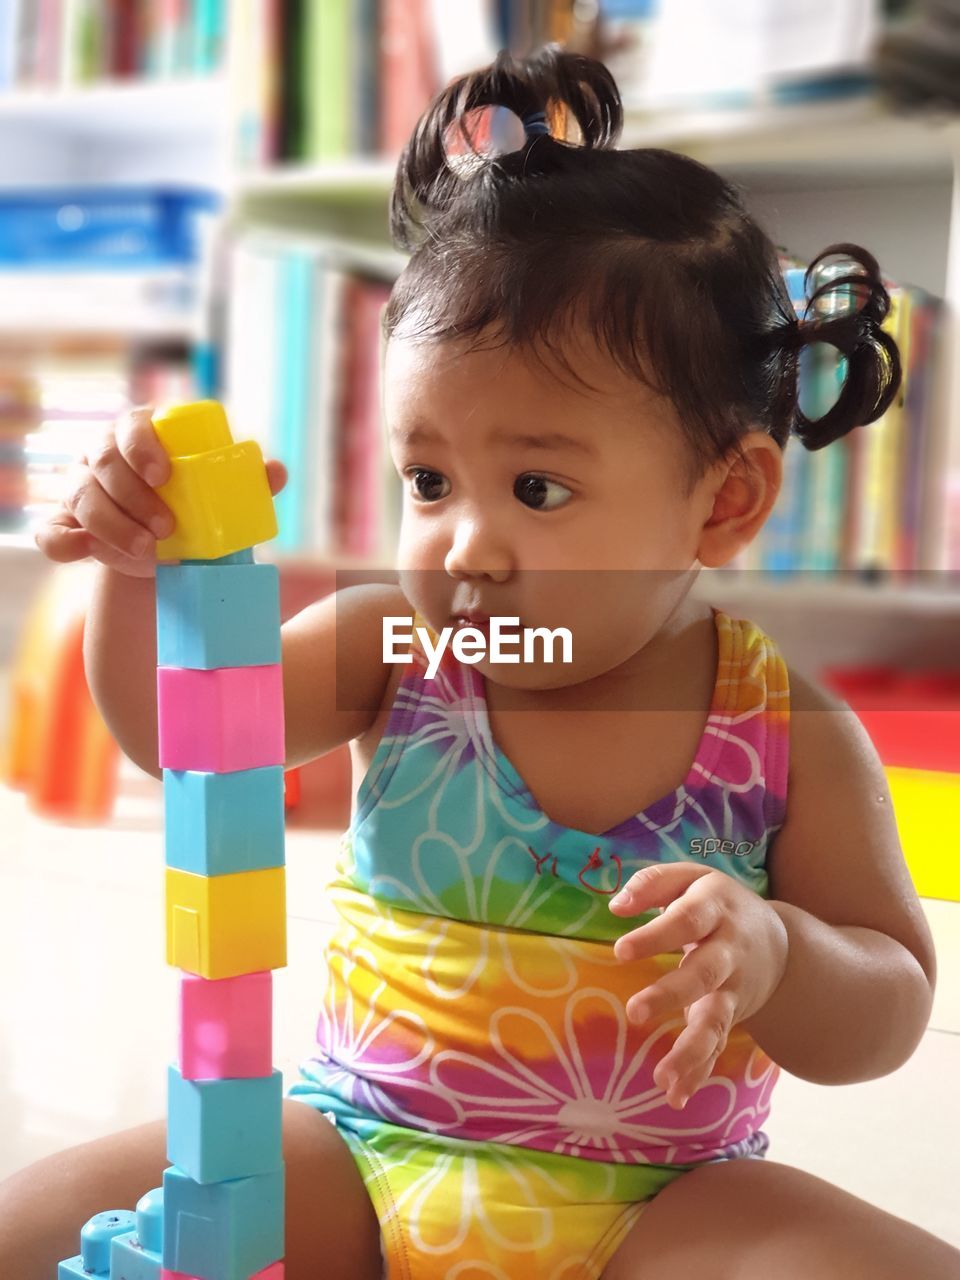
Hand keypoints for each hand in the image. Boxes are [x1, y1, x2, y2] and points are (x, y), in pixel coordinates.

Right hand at [35, 405, 287, 577]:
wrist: (165, 551)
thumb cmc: (192, 507)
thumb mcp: (220, 495)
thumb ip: (247, 481)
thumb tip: (275, 472)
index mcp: (140, 434)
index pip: (134, 426)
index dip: (143, 445)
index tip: (165, 475)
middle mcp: (103, 453)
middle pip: (104, 461)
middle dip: (133, 495)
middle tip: (167, 528)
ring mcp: (79, 486)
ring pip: (80, 496)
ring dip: (112, 525)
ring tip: (147, 551)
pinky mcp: (66, 523)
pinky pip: (51, 531)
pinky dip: (64, 541)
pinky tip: (86, 551)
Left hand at [609, 862, 788, 1109]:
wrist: (775, 939)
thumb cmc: (715, 903)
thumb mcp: (690, 877)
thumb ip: (652, 883)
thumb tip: (616, 906)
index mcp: (714, 910)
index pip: (686, 920)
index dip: (656, 936)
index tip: (620, 951)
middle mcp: (728, 952)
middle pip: (703, 974)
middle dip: (672, 995)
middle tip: (636, 1012)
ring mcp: (733, 989)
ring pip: (716, 1021)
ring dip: (691, 1050)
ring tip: (663, 1076)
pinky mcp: (731, 1016)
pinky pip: (717, 1046)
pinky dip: (699, 1072)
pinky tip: (676, 1095)